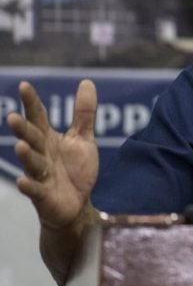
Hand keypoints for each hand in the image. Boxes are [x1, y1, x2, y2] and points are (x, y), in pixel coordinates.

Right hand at [7, 80, 98, 229]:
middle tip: (13, 116)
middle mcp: (41, 154)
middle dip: (22, 129)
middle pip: (32, 139)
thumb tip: (86, 81)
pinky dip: (28, 185)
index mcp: (49, 138)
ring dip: (25, 154)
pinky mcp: (44, 195)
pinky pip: (35, 189)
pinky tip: (22, 180)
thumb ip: (84, 113)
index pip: (39, 118)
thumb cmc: (76, 169)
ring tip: (19, 145)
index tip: (24, 85)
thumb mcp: (83, 138)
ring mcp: (41, 174)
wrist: (77, 204)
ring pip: (31, 162)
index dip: (32, 103)